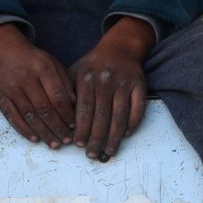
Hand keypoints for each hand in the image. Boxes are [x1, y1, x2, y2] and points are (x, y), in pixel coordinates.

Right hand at [0, 23, 75, 148]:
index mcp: (43, 68)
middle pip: (44, 109)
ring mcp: (11, 88)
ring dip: (43, 133)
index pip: (58, 96)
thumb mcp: (53, 64)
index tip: (74, 126)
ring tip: (54, 144)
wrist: (5, 51)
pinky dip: (24, 130)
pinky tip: (35, 139)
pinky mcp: (0, 97)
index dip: (67, 114)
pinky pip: (13, 117)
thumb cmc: (34, 61)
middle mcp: (26, 78)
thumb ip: (65, 83)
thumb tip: (75, 105)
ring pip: (30, 116)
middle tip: (67, 140)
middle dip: (57, 127)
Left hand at [69, 16, 154, 158]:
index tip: (78, 145)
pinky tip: (125, 135)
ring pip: (119, 116)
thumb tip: (62, 123)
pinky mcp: (140, 85)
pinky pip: (137, 108)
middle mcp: (105, 80)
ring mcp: (124, 83)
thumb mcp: (75, 73)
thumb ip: (67, 94)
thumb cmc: (93, 67)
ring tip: (108, 152)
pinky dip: (132, 123)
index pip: (83, 109)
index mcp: (87, 78)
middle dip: (96, 138)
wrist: (120, 48)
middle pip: (101, 116)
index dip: (81, 129)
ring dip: (114, 137)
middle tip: (91, 154)